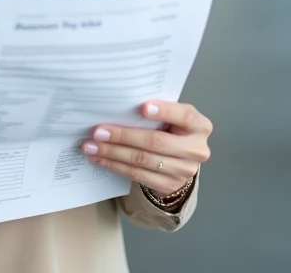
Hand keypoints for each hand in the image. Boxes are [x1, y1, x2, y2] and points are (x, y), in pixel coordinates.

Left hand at [81, 101, 211, 198]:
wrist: (180, 162)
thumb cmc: (172, 131)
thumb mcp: (173, 118)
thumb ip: (158, 111)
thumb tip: (120, 104)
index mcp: (199, 126)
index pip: (184, 116)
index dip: (164, 111)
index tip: (142, 107)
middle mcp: (196, 149)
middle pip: (156, 142)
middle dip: (123, 136)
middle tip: (98, 131)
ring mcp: (184, 171)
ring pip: (142, 160)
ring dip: (113, 153)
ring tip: (91, 146)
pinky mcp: (169, 185)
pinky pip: (137, 175)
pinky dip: (115, 165)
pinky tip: (100, 158)